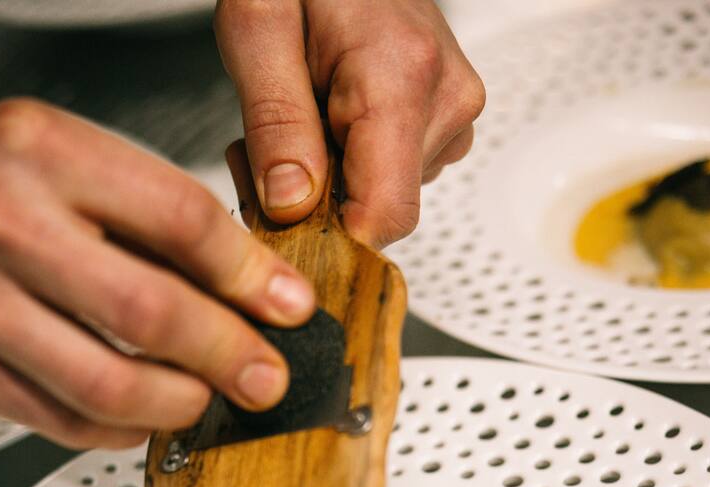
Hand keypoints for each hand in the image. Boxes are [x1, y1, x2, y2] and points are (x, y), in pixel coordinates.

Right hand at [0, 101, 315, 448]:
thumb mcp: (41, 153)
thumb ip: (131, 206)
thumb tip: (234, 274)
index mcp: (39, 152)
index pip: (179, 219)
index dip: (249, 275)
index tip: (286, 305)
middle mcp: (3, 226)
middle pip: (152, 312)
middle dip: (230, 355)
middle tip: (264, 375)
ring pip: (109, 385)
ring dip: (178, 405)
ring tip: (205, 400)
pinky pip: (63, 420)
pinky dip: (119, 430)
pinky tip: (143, 417)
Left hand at [215, 0, 484, 247]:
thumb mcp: (257, 28)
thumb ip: (274, 123)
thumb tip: (292, 207)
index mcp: (402, 79)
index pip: (384, 217)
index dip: (329, 237)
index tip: (281, 218)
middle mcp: (445, 100)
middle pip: (380, 213)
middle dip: (315, 207)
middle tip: (262, 151)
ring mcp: (452, 111)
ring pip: (384, 198)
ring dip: (326, 185)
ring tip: (296, 120)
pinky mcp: (446, 118)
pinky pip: (394, 175)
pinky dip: (348, 165)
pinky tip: (323, 121)